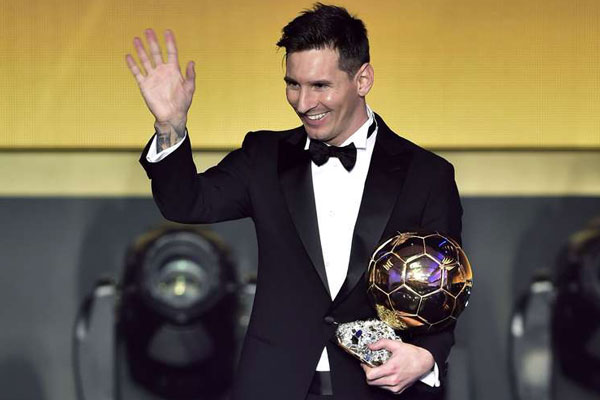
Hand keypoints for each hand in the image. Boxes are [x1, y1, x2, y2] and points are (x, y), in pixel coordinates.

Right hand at [126, 29, 194, 148]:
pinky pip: (137, 73)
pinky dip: (133, 65)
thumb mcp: (189, 88)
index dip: (170, 42)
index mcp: (174, 70)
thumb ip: (190, 75)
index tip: (167, 31)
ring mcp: (153, 77)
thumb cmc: (183, 103)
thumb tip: (191, 62)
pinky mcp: (145, 85)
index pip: (171, 52)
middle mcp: (162, 71)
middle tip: (148, 30)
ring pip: (145, 60)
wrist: (172, 116)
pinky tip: (128, 56)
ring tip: (137, 39)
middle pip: (156, 53)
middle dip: (153, 42)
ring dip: (141, 50)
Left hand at [361, 339, 434, 394]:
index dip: (365, 368)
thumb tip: (371, 346)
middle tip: (370, 366)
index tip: (365, 363)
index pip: (370, 375)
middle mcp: (393, 380)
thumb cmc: (412, 354)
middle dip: (368, 373)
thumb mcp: (396, 344)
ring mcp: (396, 386)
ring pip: (377, 385)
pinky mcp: (398, 390)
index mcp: (391, 368)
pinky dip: (382, 382)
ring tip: (380, 369)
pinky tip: (386, 374)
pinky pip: (385, 388)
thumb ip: (381, 343)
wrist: (424, 363)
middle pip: (371, 382)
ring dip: (375, 378)